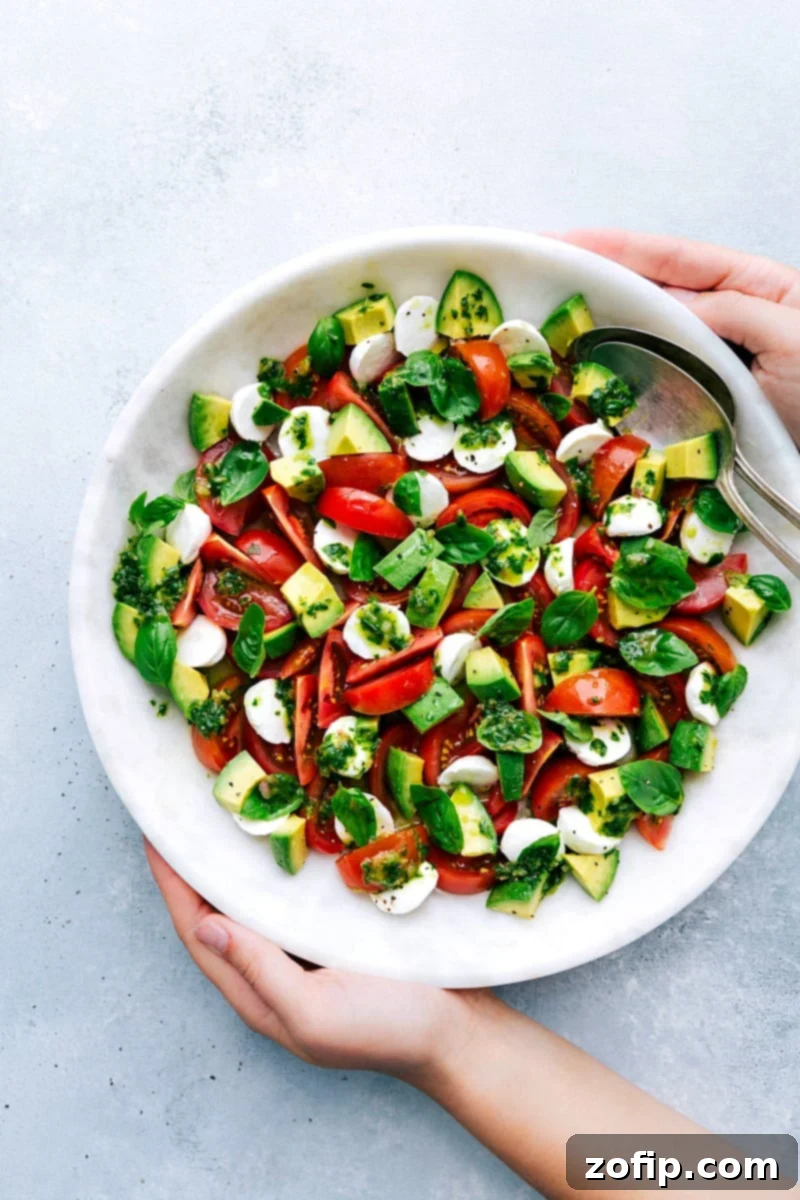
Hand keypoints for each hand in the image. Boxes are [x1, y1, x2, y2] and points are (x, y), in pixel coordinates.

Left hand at [146, 838, 714, 1193]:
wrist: (460, 1036)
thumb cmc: (389, 1028)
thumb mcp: (315, 1011)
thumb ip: (260, 971)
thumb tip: (206, 927)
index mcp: (259, 995)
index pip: (197, 932)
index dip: (172, 886)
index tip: (153, 837)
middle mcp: (272, 974)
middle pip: (216, 914)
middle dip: (193, 871)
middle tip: (181, 818)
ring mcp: (303, 958)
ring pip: (250, 905)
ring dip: (229, 866)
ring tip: (219, 820)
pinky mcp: (334, 940)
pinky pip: (288, 900)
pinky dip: (273, 870)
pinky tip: (280, 841)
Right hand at [558, 230, 799, 443]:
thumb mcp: (794, 335)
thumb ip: (730, 313)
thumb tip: (667, 309)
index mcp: (754, 288)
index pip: (674, 258)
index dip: (618, 247)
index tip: (565, 241)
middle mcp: (726, 325)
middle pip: (649, 297)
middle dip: (596, 288)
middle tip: (538, 287)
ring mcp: (713, 370)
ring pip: (646, 346)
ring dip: (601, 341)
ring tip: (550, 334)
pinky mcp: (705, 415)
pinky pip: (657, 397)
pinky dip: (624, 392)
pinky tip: (591, 390)